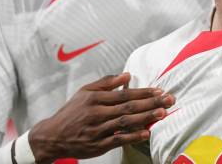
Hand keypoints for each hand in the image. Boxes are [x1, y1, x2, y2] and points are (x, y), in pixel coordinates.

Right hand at [28, 73, 173, 162]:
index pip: (123, 94)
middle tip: (169, 99)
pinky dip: (133, 136)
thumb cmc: (71, 112)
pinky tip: (146, 133)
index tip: (159, 90)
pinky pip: (119, 140)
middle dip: (151, 103)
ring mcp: (98, 130)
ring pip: (125, 123)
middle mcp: (97, 113)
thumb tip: (127, 75)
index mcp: (94, 98)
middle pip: (128, 107)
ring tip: (162, 113)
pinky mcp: (98, 146)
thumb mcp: (85, 92)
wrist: (52, 136)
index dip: (143, 92)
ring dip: (145, 118)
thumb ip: (106, 83)